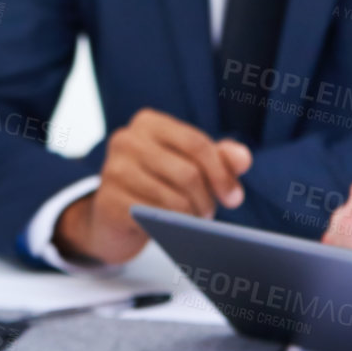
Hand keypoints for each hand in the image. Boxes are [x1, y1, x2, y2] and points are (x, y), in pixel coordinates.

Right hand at [53, 108, 251, 264]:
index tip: (234, 198)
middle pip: (188, 173)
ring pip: (174, 199)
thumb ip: (219, 157)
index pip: (196, 143)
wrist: (111, 215)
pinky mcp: (108, 201)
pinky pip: (155, 218)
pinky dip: (170, 227)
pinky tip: (171, 227)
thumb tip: (243, 158)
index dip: (221, 173)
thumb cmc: (156, 182)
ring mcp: (113, 169)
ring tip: (192, 221)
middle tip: (208, 214)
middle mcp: (126, 139)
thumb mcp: (189, 164)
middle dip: (206, 200)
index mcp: (148, 123)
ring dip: (191, 217)